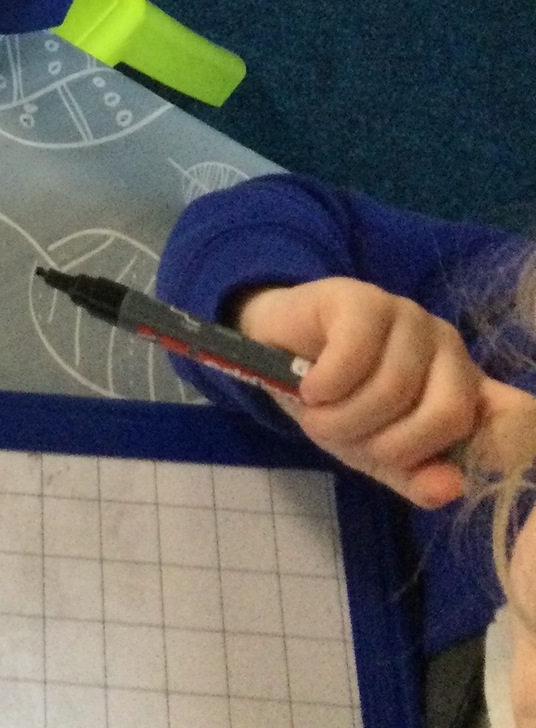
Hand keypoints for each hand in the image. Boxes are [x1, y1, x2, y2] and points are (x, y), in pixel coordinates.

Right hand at [235, 278, 515, 506]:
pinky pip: (355, 356)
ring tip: (316, 419)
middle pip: (450, 413)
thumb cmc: (338, 404)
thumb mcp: (376, 455)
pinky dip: (326, 387)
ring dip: (343, 420)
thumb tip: (451, 487)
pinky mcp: (362, 298)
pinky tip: (311, 389)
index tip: (449, 471)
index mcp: (465, 389)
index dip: (499, 448)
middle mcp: (448, 348)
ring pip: (394, 387)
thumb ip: (417, 477)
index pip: (518, 417)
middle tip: (350, 446)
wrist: (275, 352)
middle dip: (391, 445)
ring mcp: (408, 317)